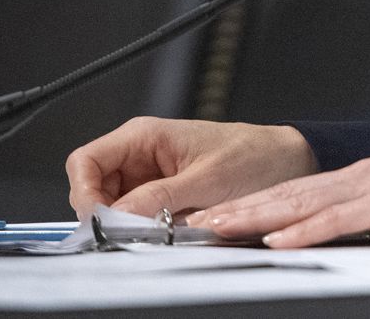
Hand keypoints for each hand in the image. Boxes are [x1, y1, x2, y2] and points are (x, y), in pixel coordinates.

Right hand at [65, 117, 315, 219]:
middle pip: (92, 188)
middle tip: (128, 232)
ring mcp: (150, 176)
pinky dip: (143, 228)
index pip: (85, 161)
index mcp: (145, 135)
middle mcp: (142, 154)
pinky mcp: (162, 196)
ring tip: (154, 230)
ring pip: (112, 207)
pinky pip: (136, 216)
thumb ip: (160, 196)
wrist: (286, 162)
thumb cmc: (254, 156)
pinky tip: (164, 230)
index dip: (83, 192)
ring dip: (126, 223)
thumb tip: (118, 214)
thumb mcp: (208, 179)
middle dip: (105, 213)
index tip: (99, 220)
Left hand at [194, 138, 369, 247]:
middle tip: (198, 218)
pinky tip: (278, 238)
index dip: (258, 201)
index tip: (222, 212)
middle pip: (290, 192)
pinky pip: (339, 220)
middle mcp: (362, 177)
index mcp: (365, 177)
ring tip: (218, 227)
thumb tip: (349, 228)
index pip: (300, 189)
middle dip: (242, 206)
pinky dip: (305, 229)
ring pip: (303, 202)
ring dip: (257, 216)